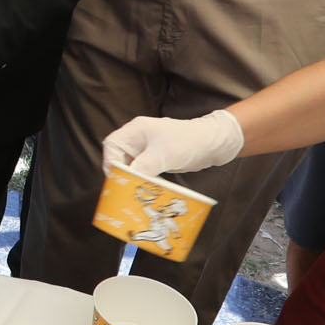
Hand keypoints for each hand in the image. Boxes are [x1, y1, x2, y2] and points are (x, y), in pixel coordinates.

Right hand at [101, 109, 244, 178]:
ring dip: (131, 179)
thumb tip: (126, 182)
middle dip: (119, 174)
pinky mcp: (157, 159)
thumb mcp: (162, 156)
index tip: (116, 179)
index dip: (111, 162)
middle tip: (122, 190)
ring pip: (131, 166)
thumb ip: (142, 168)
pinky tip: (145, 192)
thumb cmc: (188, 142)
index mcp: (136, 130)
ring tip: (133, 194)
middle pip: (119, 157)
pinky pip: (143, 171)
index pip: (112, 146)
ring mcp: (148, 149)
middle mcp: (139, 139)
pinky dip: (142, 181)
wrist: (213, 143)